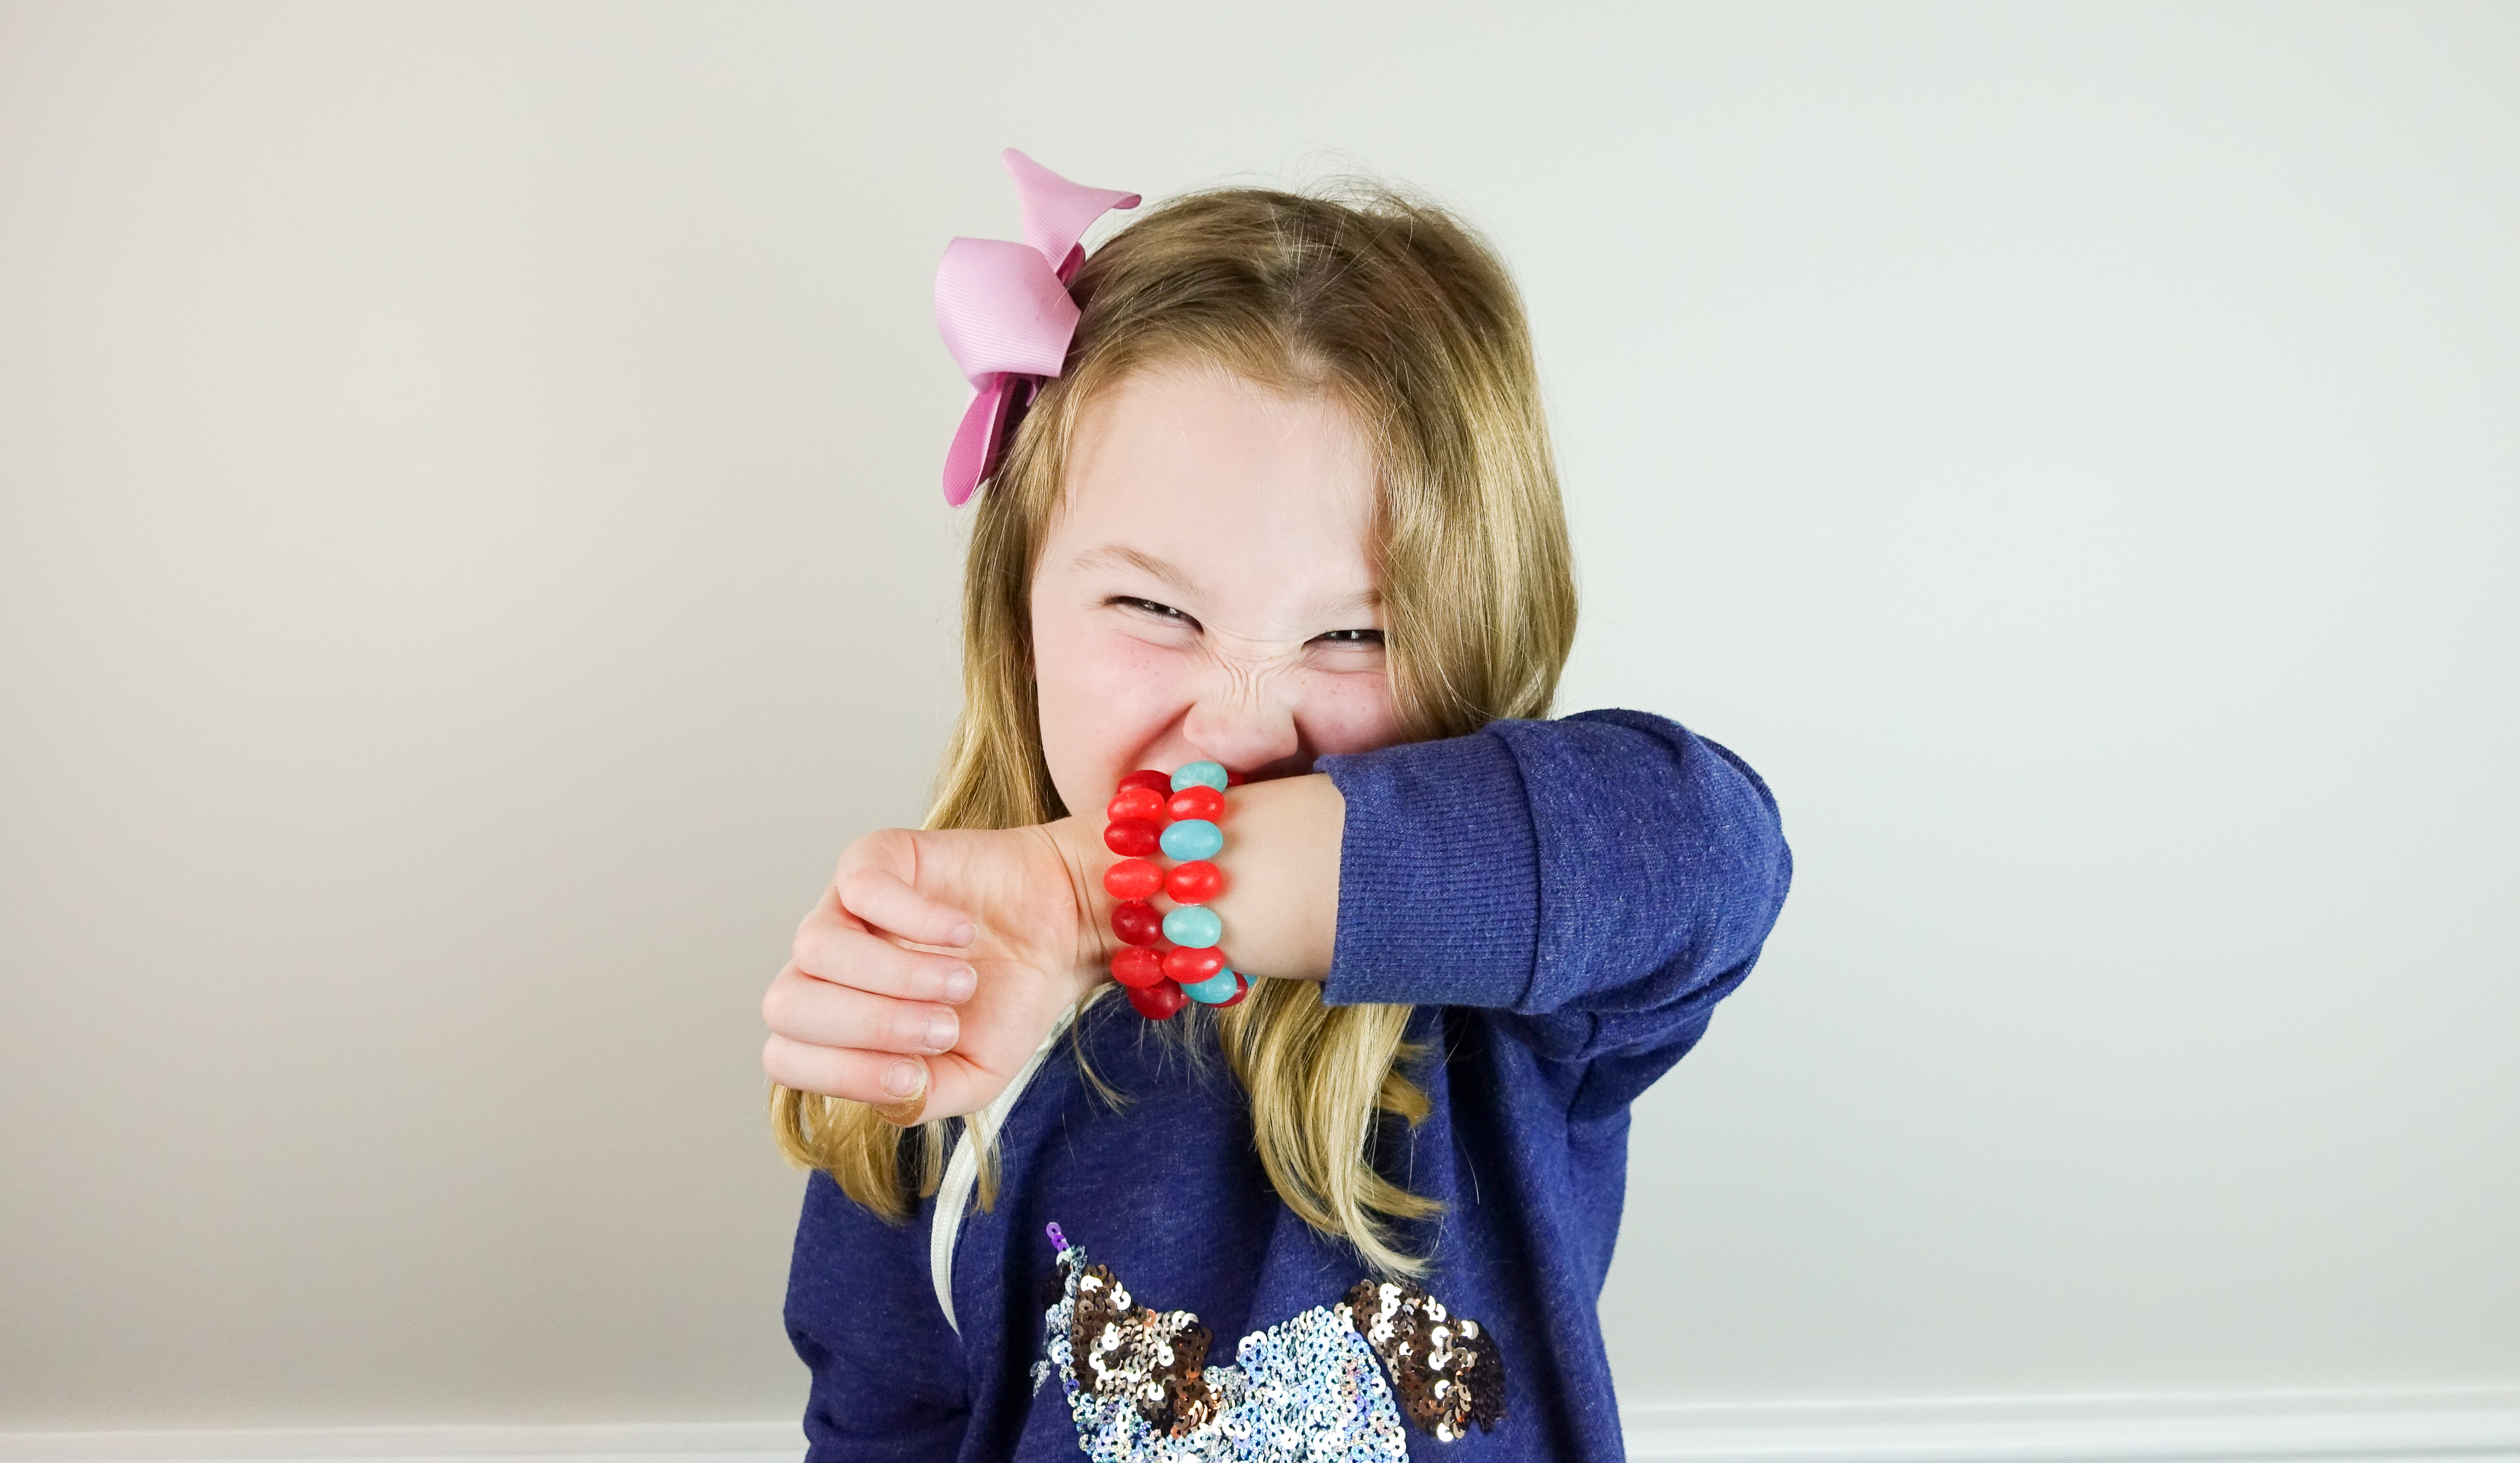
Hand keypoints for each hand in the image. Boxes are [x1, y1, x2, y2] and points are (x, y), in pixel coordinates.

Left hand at [762, 820, 1110, 1124]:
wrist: (1057, 932)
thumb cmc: (1007, 1002)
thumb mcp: (974, 1076)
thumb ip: (925, 1099)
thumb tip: (896, 1090)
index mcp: (833, 1026)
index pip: (786, 1058)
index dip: (842, 1075)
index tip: (916, 1076)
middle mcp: (826, 968)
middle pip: (785, 1005)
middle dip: (869, 1027)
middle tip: (944, 1028)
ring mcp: (844, 909)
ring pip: (814, 947)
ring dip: (897, 976)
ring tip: (962, 982)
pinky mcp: (875, 857)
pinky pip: (859, 888)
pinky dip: (916, 919)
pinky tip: (962, 931)